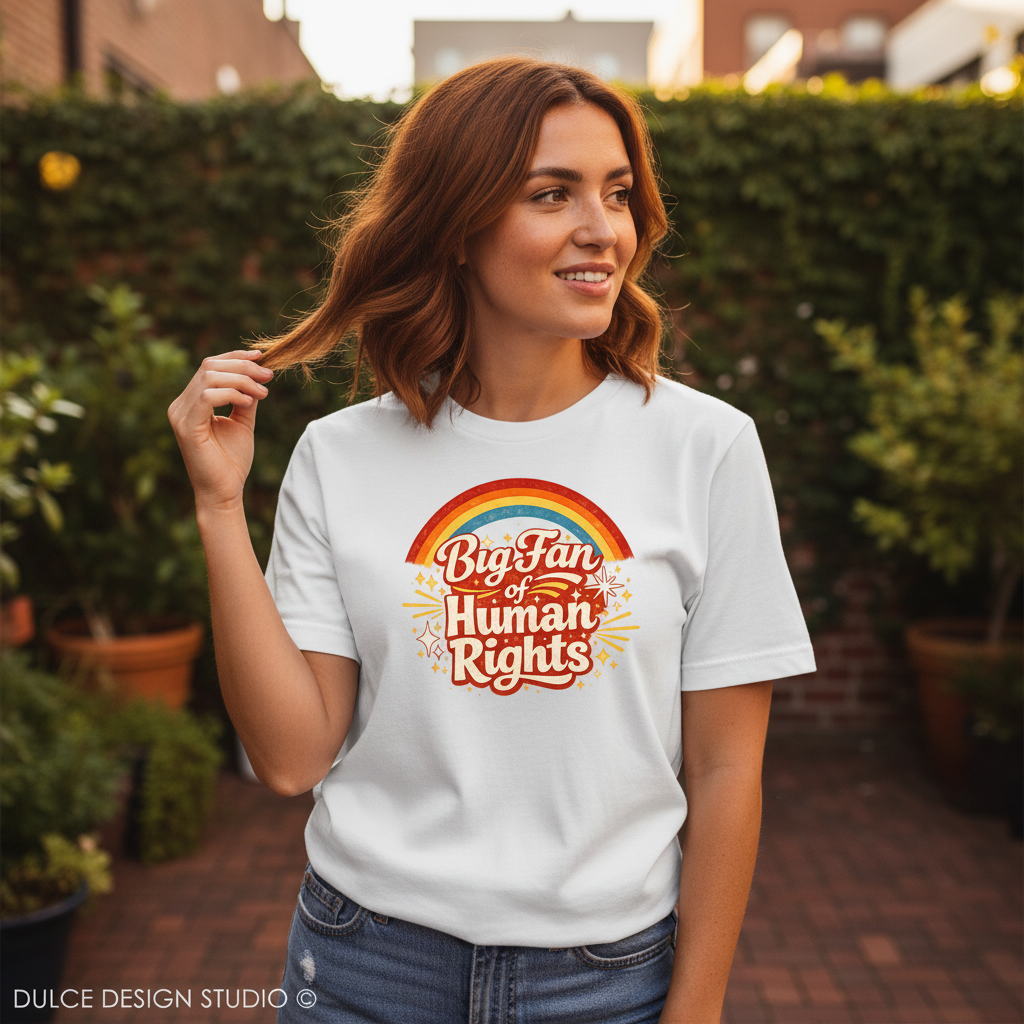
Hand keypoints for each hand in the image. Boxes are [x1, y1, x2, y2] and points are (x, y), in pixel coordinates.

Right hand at [168, 349, 272, 511]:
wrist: (225, 492)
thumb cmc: (231, 461)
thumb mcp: (243, 422)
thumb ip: (246, 398)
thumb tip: (258, 375)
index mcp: (191, 402)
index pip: (210, 366)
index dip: (235, 357)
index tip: (261, 357)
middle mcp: (180, 405)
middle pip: (210, 367)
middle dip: (243, 367)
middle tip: (268, 376)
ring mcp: (180, 414)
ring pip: (209, 377)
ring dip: (241, 380)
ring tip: (262, 393)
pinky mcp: (186, 426)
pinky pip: (207, 396)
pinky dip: (231, 394)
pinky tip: (249, 402)